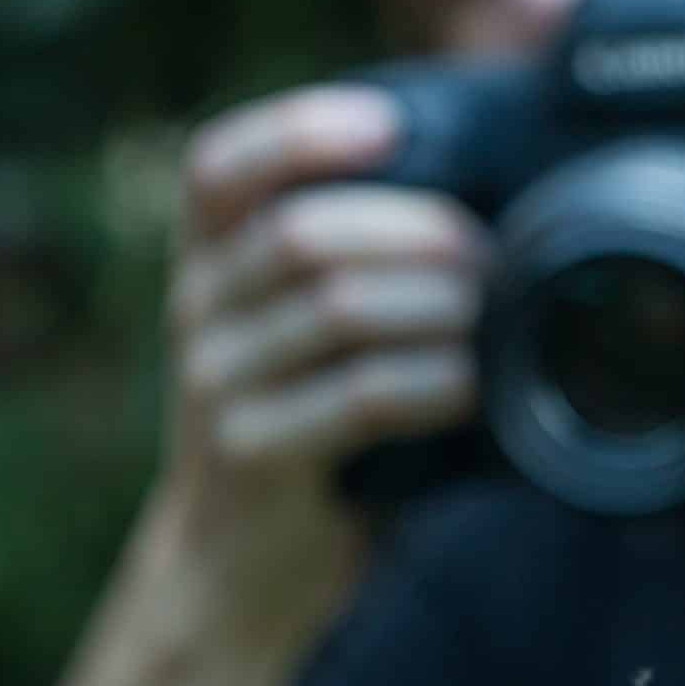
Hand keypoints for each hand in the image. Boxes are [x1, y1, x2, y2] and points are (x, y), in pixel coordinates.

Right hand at [162, 84, 482, 632]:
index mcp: (210, 257)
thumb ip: (354, 255)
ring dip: (435, 307)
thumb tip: (486, 190)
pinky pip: (358, 398)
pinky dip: (432, 384)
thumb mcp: (305, 323)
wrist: (242, 557)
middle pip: (301, 234)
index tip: (392, 128)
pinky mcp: (250, 456)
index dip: (300, 133)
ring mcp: (214, 384)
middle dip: (414, 232)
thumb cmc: (307, 412)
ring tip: (487, 318)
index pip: (221, 166)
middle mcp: (197, 308)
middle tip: (487, 257)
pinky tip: (470, 387)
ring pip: (337, 311)